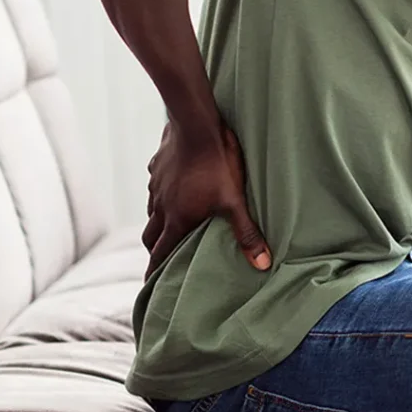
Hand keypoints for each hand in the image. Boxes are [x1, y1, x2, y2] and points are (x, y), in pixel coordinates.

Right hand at [141, 120, 270, 278]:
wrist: (196, 125)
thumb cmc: (217, 165)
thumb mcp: (234, 202)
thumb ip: (247, 234)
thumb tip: (262, 264)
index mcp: (176, 220)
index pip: (159, 254)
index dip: (154, 272)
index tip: (149, 286)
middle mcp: (160, 206)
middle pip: (150, 236)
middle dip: (155, 249)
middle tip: (160, 257)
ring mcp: (156, 185)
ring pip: (151, 210)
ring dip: (158, 221)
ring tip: (169, 224)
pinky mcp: (157, 166)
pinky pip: (155, 186)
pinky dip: (161, 195)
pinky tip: (173, 188)